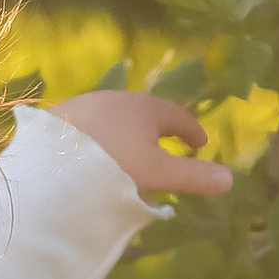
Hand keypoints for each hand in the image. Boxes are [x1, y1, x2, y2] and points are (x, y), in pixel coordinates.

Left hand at [46, 86, 233, 200]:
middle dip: (158, 131)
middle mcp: (116, 99)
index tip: (200, 142)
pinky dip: (102, 140)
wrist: (49, 159)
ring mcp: (86, 106)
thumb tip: (229, 179)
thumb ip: (193, 176)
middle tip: (167, 147)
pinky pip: (91, 128)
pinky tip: (96, 157)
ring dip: (128, 135)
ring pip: (115, 119)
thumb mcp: (157, 173)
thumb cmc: (112, 163)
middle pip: (145, 114)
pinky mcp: (60, 119)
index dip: (191, 130)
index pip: (176, 115)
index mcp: (144, 108)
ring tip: (131, 156)